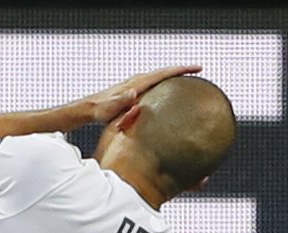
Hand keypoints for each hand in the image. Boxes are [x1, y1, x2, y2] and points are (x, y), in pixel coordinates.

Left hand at [81, 65, 201, 122]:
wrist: (88, 109)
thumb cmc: (99, 110)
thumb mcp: (110, 107)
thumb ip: (121, 101)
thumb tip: (133, 94)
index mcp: (136, 84)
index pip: (162, 73)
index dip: (180, 70)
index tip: (196, 68)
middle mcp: (136, 81)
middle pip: (163, 71)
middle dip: (181, 69)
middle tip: (198, 69)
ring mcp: (134, 84)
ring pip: (158, 76)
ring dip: (173, 74)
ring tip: (187, 76)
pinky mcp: (132, 90)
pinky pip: (153, 82)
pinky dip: (163, 80)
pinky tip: (167, 87)